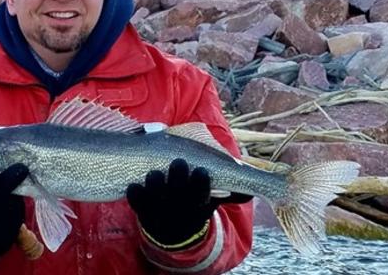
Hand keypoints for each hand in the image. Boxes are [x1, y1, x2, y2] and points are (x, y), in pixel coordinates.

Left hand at [126, 159, 251, 248]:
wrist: (173, 227)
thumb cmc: (196, 197)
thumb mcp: (215, 195)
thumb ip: (232, 189)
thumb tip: (251, 192)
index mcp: (200, 203)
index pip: (202, 192)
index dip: (200, 181)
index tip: (200, 169)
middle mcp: (180, 208)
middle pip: (179, 192)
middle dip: (178, 175)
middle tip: (178, 162)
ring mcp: (160, 208)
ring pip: (157, 192)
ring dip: (156, 180)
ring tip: (157, 172)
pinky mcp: (142, 208)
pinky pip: (136, 200)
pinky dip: (136, 191)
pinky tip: (138, 184)